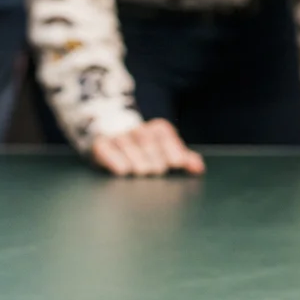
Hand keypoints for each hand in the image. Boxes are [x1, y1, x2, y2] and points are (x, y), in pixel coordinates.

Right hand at [89, 118, 205, 176]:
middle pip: (147, 140)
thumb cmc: (145, 150)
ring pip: (127, 144)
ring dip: (136, 159)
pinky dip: (114, 159)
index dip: (172, 149)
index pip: (165, 135)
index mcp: (157, 128)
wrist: (110, 134)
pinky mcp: (100, 145)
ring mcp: (118, 136)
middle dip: (153, 156)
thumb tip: (199, 169)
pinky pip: (106, 149)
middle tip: (157, 170)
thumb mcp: (165, 151)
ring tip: (142, 171)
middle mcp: (137, 129)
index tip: (177, 163)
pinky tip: (122, 171)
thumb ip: (182, 158)